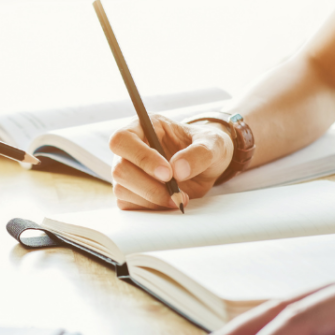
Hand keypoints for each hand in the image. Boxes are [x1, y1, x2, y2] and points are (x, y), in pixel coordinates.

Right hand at [109, 116, 232, 209]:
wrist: (209, 166)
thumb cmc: (207, 146)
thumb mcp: (214, 143)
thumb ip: (200, 153)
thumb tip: (178, 170)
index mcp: (144, 126)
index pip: (123, 139)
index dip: (141, 158)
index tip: (168, 174)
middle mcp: (130, 148)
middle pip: (120, 169)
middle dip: (149, 186)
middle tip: (177, 193)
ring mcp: (127, 171)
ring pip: (121, 189)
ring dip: (151, 199)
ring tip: (178, 199)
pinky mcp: (130, 191)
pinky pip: (127, 204)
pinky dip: (149, 208)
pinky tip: (168, 203)